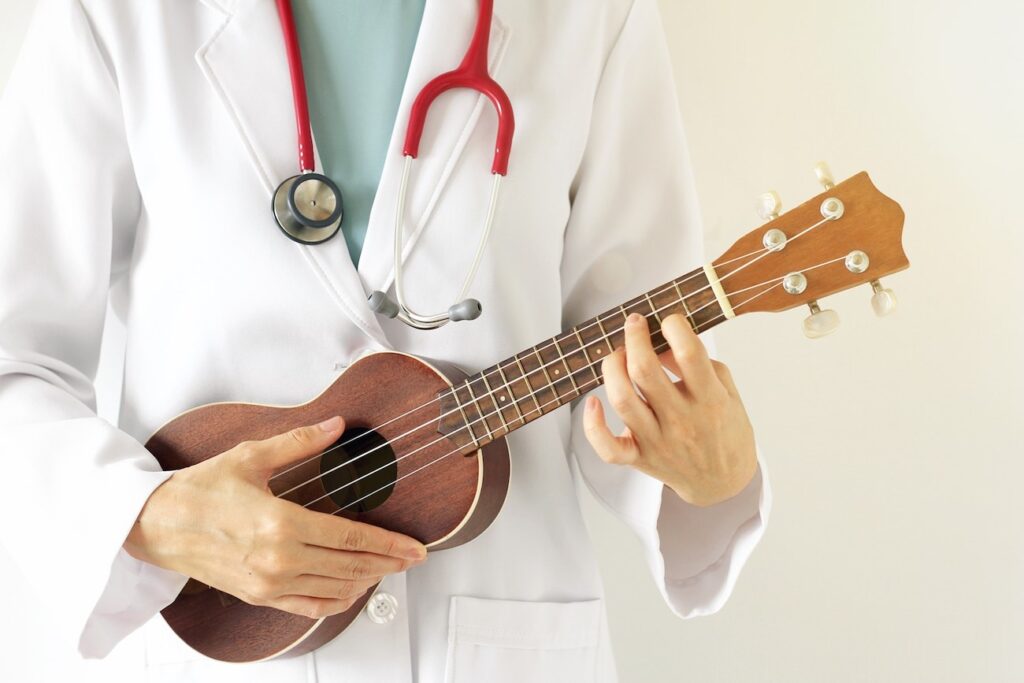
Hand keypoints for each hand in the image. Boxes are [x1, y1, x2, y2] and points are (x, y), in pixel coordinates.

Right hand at [124, 416, 425, 618]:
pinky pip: (307, 606)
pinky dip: (335, 601)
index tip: (414, 546)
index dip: (388, 543)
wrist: (154, 525)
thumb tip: (336, 425)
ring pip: (333, 587)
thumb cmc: (198, 490)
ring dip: (367, 580)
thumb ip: (300, 441)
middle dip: (388, 562)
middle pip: (349, 565)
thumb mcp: (251, 456)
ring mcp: (268, 582)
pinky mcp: (257, 595)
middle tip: (414, 559)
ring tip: (390, 570)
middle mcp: (278, 559)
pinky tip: (351, 590)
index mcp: (280, 524)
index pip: (350, 537)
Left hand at [583, 312, 756, 506]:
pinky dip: (593, 426)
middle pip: (645, 371)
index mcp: (710, 400)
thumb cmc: (725, 430)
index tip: (669, 321)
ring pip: (622, 400)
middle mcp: (682, 420)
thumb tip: (663, 343)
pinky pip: (608, 448)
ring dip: (612, 367)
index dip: (674, 326)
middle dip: (634, 338)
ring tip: (618, 353)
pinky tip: (591, 402)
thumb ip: (700, 364)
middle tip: (634, 323)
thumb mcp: (727, 392)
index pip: (689, 354)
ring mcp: (658, 441)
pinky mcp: (640, 458)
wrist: (723, 483)